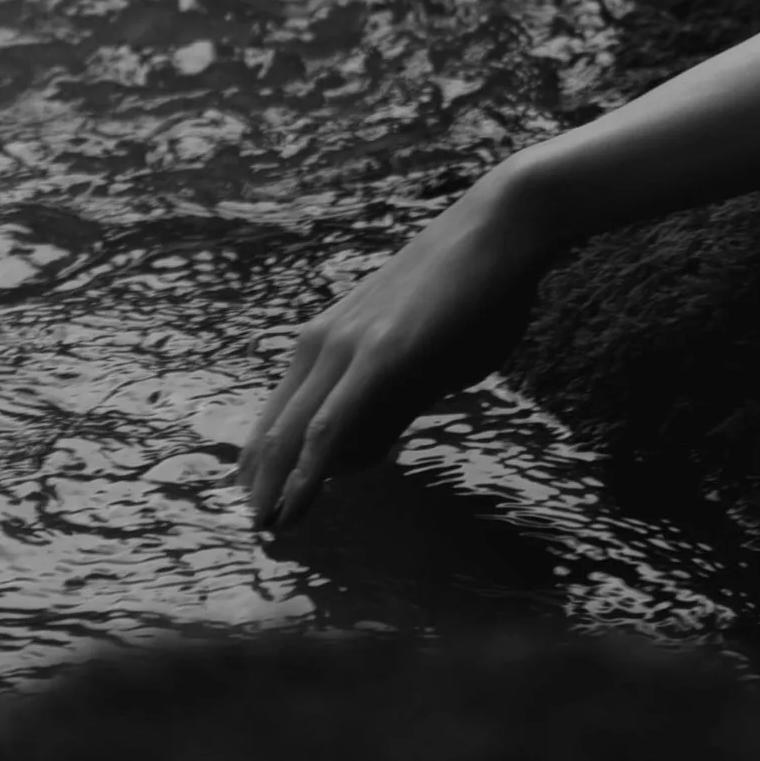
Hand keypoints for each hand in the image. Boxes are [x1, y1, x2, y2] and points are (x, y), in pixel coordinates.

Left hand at [239, 173, 551, 537]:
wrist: (501, 228)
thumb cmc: (476, 289)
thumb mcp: (428, 357)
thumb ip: (396, 401)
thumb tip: (375, 449)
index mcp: (329, 339)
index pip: (280, 413)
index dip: (266, 463)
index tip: (262, 503)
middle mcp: (322, 343)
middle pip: (272, 430)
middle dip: (260, 485)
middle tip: (257, 531)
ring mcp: (347, 349)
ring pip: (290, 435)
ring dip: (275, 488)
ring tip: (271, 532)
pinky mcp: (377, 358)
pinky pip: (328, 428)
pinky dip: (306, 474)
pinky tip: (296, 506)